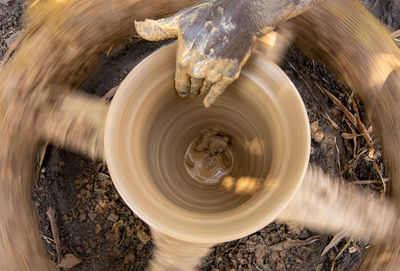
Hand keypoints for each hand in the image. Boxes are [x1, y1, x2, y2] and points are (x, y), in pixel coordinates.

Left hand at [135, 1, 259, 106]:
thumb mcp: (181, 21)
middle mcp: (197, 72)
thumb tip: (138, 27)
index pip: (180, 84)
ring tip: (201, 89)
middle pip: (193, 87)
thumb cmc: (208, 16)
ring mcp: (213, 75)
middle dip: (192, 89)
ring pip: (204, 89)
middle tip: (193, 90)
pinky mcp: (229, 76)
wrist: (239, 17)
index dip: (181, 88)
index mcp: (183, 61)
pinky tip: (207, 102)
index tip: (182, 92)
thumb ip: (159, 29)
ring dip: (202, 90)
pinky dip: (212, 98)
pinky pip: (217, 92)